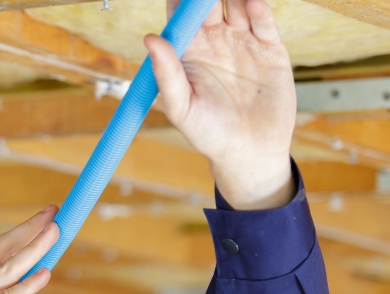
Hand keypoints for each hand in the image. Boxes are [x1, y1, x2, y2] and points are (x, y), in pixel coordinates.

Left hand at [145, 0, 295, 208]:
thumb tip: (149, 38)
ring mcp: (242, 42)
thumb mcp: (181, 107)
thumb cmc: (208, 134)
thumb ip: (166, 74)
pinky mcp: (270, 48)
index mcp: (187, 53)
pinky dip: (258, 8)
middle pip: (209, 4)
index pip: (180, 17)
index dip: (180, 1)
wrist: (250, 152)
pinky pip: (263, 21)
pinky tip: (252, 2)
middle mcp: (213, 42)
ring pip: (238, 5)